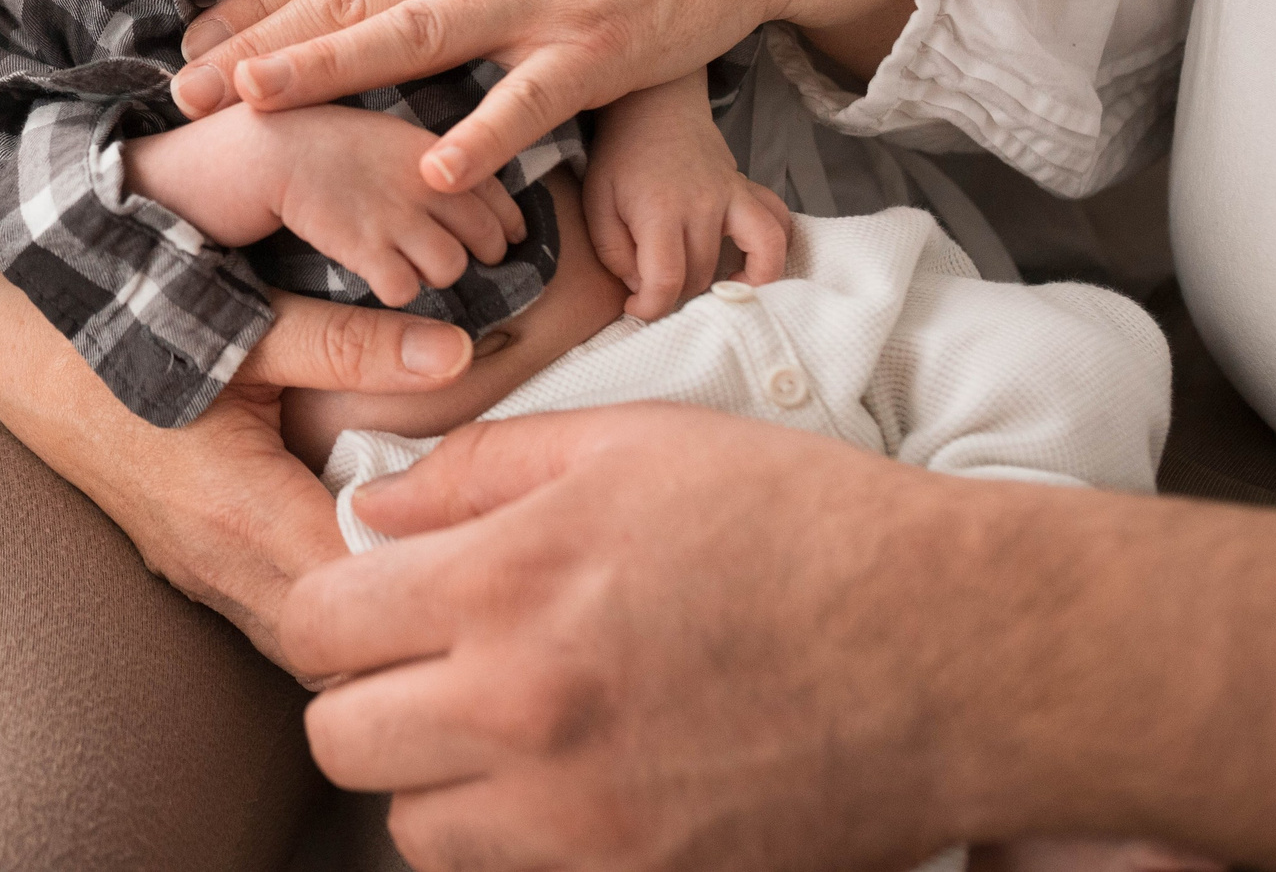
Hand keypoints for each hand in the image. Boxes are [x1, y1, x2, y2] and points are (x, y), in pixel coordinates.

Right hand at [0, 192, 470, 665]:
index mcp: (240, 510)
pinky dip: (320, 612)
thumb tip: (454, 352)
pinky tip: (362, 571)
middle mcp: (217, 564)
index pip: (359, 591)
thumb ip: (352, 343)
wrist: (20, 342)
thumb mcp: (243, 322)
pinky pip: (268, 620)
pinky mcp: (187, 568)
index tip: (484, 551)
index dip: (428, 581)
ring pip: (300, 644)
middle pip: (337, 644)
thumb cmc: (124, 327)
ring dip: (360, 627)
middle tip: (472, 583)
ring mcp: (196, 575)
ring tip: (428, 586)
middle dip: (404, 626)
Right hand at [124, 103, 526, 305]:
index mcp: (423, 143)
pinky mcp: (359, 240)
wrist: (243, 144)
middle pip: (486, 234)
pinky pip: (404, 286)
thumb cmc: (294, 138)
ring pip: (450, 265)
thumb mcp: (364, 135)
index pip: (496, 189)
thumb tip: (446, 190)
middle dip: (471, 257)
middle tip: (441, 265)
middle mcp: (420, 173)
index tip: (496, 242)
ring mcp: (392, 206)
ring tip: (398, 271)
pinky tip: (366, 279)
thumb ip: (408, 160)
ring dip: (428, 278)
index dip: (501, 224)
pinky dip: (391, 293)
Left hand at [279, 405, 1275, 871]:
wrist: (960, 653)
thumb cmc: (802, 525)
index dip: (333, 608)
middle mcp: (522, 710)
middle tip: (431, 660)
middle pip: (339, 738)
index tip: (379, 597)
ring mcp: (578, 816)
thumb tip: (370, 508)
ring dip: (433, 776)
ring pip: (409, 825)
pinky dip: (513, 835)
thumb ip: (476, 471)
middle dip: (367, 694)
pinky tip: (569, 775)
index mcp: (508, 584)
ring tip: (505, 720)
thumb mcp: (629, 443)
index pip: (315, 626)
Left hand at [583, 74, 789, 316]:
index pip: (667, 279)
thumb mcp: (596, 204)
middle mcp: (704, 204)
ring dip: (734, 283)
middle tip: (656, 289)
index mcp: (660, 210)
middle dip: (677, 295)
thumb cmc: (619, 158)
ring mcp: (733, 195)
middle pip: (704, 276)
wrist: (652, 108)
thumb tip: (642, 288)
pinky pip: (780, 222)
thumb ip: (613, 252)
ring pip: (755, 257)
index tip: (636, 309)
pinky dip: (775, 250)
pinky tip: (752, 266)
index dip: (650, 308)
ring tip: (715, 291)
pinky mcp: (748, 189)